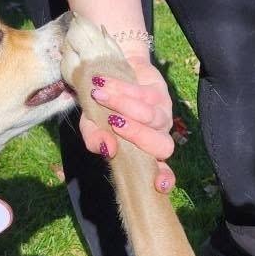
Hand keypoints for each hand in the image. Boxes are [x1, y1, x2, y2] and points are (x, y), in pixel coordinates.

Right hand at [78, 55, 175, 193]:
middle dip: (138, 135)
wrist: (104, 71)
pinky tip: (104, 84)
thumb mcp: (91, 125)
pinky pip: (145, 94)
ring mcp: (162, 114)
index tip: (159, 184)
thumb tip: (107, 149)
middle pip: (163, 146)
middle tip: (113, 122)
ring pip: (153, 117)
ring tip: (100, 96)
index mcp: (144, 153)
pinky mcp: (160, 91)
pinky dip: (121, 90)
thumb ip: (95, 140)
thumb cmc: (100, 107)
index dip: (164, 178)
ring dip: (124, 106)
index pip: (162, 172)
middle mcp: (157, 137)